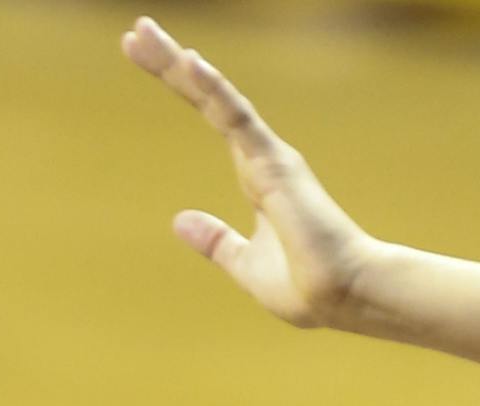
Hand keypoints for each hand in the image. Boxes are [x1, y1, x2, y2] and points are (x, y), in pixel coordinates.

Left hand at [123, 14, 382, 329]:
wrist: (343, 299)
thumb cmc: (307, 288)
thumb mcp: (246, 265)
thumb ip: (217, 241)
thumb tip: (179, 221)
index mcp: (256, 175)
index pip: (211, 114)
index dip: (181, 84)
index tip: (143, 57)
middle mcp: (262, 155)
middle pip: (207, 97)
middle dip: (170, 64)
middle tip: (136, 32)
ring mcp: (268, 155)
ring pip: (216, 97)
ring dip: (179, 65)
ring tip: (142, 33)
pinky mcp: (274, 164)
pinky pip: (236, 117)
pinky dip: (213, 89)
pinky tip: (187, 62)